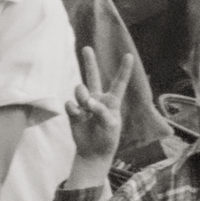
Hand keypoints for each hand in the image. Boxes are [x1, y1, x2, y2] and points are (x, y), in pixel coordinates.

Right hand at [67, 47, 130, 162]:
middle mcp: (98, 99)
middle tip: (86, 48)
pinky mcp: (74, 112)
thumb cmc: (107, 138)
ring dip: (81, 94)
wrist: (93, 152)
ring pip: (79, 89)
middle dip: (89, 62)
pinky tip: (78, 116)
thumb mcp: (111, 125)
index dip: (124, 69)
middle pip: (92, 76)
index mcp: (112, 101)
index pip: (119, 83)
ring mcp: (85, 104)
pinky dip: (74, 109)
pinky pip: (70, 104)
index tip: (129, 55)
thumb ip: (101, 111)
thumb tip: (86, 101)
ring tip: (85, 105)